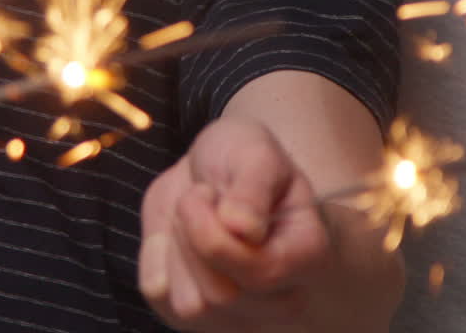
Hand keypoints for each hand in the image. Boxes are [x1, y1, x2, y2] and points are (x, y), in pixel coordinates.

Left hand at [138, 117, 330, 330]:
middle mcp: (283, 299)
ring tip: (192, 219)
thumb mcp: (255, 150)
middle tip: (199, 196)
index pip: (260, 272)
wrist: (214, 170)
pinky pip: (160, 297)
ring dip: (176, 249)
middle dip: (192, 233)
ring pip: (190, 305)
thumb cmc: (243, 159)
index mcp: (309, 256)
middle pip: (221, 295)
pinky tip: (177, 238)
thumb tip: (244, 229)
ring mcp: (241, 316)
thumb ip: (253, 186)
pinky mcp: (195, 318)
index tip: (206, 190)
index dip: (215, 231)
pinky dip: (156, 259)